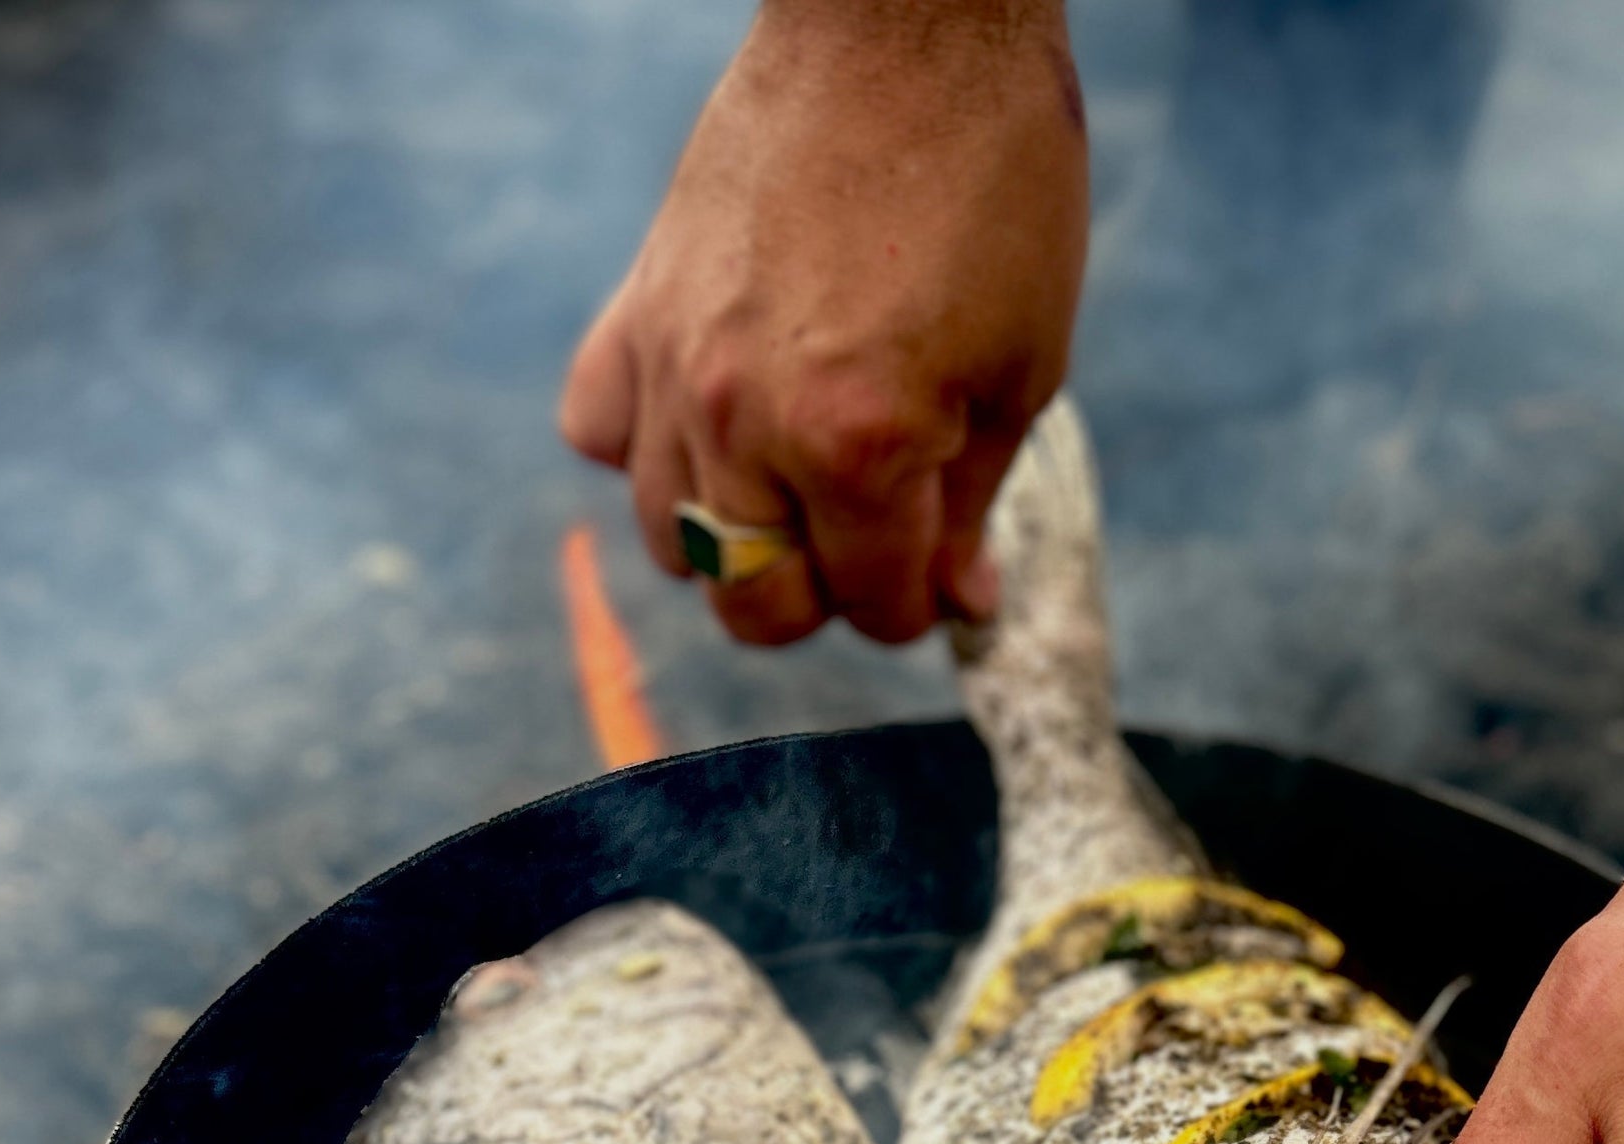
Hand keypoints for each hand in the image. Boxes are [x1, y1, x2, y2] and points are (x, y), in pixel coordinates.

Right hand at [557, 0, 1087, 646]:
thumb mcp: (1021, 368)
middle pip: (756, 605)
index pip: (872, 606)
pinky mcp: (636, 309)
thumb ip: (971, 506)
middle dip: (823, 596)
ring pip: (672, 541)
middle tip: (870, 538)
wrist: (906, 25)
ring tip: (797, 482)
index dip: (918, 603)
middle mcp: (747, 422)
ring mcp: (677, 367)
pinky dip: (648, 450)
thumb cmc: (993, 185)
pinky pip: (602, 434)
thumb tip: (959, 602)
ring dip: (739, 540)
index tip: (939, 571)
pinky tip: (714, 417)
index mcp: (857, 447)